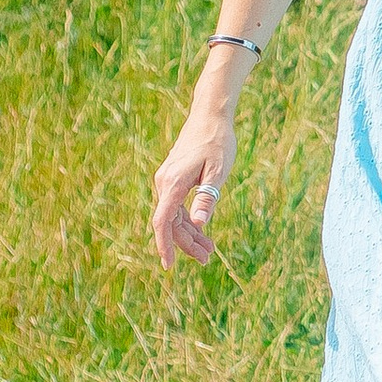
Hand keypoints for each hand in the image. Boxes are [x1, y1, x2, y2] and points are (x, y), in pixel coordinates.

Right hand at [152, 93, 238, 269]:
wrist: (210, 116)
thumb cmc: (217, 142)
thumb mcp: (218, 171)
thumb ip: (208, 197)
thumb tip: (199, 224)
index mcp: (173, 183)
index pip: (163, 222)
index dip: (164, 245)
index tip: (169, 265)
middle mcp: (164, 183)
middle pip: (170, 223)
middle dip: (186, 244)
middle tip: (208, 259)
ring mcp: (166, 181)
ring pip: (174, 216)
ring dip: (189, 234)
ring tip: (209, 250)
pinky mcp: (172, 179)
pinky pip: (176, 206)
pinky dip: (188, 220)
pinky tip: (201, 231)